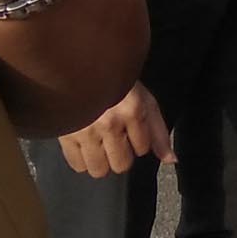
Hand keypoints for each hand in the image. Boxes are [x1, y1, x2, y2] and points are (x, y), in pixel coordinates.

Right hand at [58, 82, 172, 177]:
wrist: (79, 68)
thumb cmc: (116, 84)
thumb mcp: (143, 99)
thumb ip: (158, 131)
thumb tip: (171, 160)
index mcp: (132, 111)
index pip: (142, 148)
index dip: (138, 141)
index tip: (130, 130)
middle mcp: (109, 123)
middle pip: (121, 165)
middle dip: (121, 156)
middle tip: (114, 140)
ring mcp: (84, 130)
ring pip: (99, 169)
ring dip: (101, 161)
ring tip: (98, 144)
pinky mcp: (65, 135)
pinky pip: (77, 165)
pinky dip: (82, 159)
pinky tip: (84, 144)